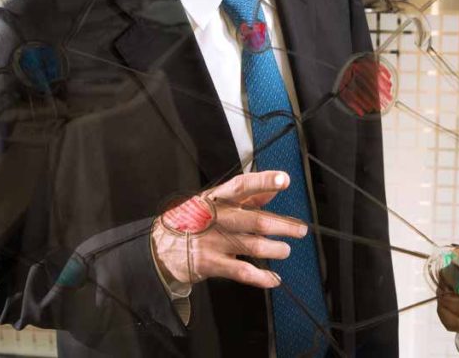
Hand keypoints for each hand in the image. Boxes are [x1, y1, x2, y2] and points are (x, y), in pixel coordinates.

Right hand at [151, 170, 306, 288]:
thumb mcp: (213, 202)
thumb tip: (273, 190)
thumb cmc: (192, 221)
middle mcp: (216, 218)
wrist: (158, 248)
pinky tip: (273, 278)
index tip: (284, 180)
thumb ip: (245, 197)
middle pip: (256, 221)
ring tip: (284, 250)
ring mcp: (213, 242)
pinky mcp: (210, 264)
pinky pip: (242, 272)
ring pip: (253, 246)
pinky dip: (261, 277)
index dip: (264, 182)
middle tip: (300, 230)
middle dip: (283, 226)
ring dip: (276, 250)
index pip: (242, 186)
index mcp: (217, 199)